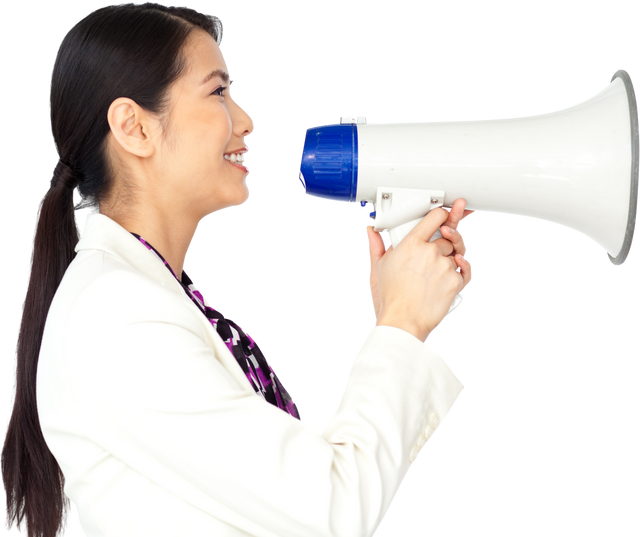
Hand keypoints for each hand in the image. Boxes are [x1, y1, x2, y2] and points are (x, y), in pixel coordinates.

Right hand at [364, 198, 474, 325]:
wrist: (403, 321)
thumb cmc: (391, 298)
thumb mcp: (378, 268)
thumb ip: (376, 245)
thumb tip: (370, 231)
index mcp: (411, 244)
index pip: (435, 217)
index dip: (441, 215)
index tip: (443, 217)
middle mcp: (430, 252)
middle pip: (447, 238)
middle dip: (442, 245)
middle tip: (433, 255)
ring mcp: (444, 266)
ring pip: (455, 255)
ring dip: (448, 261)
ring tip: (433, 274)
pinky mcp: (455, 281)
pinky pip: (462, 272)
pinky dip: (455, 276)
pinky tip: (443, 280)